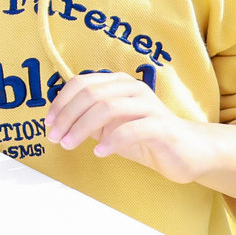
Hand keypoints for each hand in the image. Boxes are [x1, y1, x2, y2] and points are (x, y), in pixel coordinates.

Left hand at [46, 71, 205, 183]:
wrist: (187, 152)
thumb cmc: (144, 137)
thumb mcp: (110, 126)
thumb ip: (88, 118)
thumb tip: (57, 120)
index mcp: (118, 82)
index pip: (81, 82)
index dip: (61, 102)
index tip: (48, 123)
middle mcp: (133, 88)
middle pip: (91, 93)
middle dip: (67, 116)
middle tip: (55, 137)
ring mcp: (148, 105)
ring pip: (107, 107)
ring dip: (83, 127)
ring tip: (70, 144)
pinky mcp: (161, 126)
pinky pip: (131, 129)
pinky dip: (111, 141)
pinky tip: (100, 152)